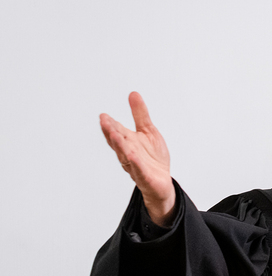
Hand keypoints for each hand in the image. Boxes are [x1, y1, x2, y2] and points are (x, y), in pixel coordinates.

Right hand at [100, 92, 175, 226]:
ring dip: (119, 145)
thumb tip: (133, 93)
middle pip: (118, 142)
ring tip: (114, 134)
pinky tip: (132, 156)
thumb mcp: (149, 131)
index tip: (103, 116)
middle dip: (111, 132)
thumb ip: (140, 114)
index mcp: (128, 142)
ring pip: (125, 155)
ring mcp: (136, 166)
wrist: (162, 182)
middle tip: (104, 121)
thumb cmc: (153, 157)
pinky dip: (135, 163)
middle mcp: (128, 153)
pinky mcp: (145, 177)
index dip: (110, 125)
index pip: (116, 132)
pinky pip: (139, 170)